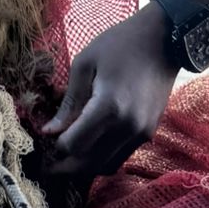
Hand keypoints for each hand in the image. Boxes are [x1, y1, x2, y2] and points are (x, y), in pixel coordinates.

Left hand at [43, 3, 178, 179]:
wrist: (163, 40)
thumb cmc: (119, 44)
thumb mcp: (85, 64)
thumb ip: (69, 102)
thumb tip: (50, 131)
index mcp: (108, 106)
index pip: (75, 145)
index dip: (57, 147)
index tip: (46, 140)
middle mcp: (127, 126)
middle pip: (90, 164)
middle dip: (67, 167)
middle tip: (49, 165)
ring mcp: (141, 132)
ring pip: (107, 166)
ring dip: (85, 167)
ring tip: (68, 157)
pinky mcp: (149, 132)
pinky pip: (121, 156)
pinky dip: (103, 158)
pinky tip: (91, 146)